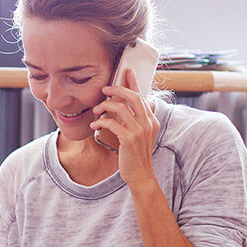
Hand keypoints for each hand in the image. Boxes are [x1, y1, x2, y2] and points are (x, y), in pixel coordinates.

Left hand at [90, 68, 160, 186]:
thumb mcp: (141, 135)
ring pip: (120, 109)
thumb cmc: (136, 154)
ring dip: (105, 107)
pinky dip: (101, 122)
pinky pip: (112, 123)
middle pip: (133, 97)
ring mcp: (140, 131)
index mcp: (152, 120)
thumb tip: (135, 107)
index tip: (126, 72)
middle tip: (104, 89)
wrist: (140, 174)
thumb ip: (139, 120)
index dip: (134, 83)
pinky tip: (94, 125)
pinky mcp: (129, 139)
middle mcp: (148, 123)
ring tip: (96, 110)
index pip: (142, 97)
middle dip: (117, 89)